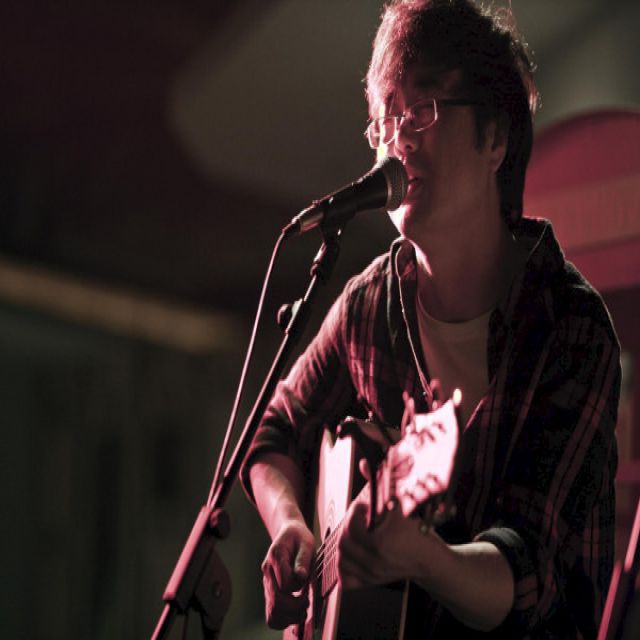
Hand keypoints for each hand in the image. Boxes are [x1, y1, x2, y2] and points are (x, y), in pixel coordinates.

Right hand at [261, 519, 314, 628]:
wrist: (288, 533)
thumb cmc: (299, 537)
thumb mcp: (306, 541)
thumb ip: (303, 558)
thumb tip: (301, 576)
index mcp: (276, 556)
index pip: (285, 584)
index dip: (298, 587)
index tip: (307, 581)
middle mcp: (267, 572)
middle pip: (277, 601)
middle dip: (295, 607)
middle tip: (307, 601)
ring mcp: (267, 583)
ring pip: (272, 612)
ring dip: (290, 616)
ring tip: (302, 609)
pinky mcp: (269, 591)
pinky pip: (271, 614)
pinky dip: (284, 618)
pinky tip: (295, 611)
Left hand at [337, 460, 444, 590]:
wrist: (431, 560)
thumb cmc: (418, 532)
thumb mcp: (402, 504)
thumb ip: (380, 484)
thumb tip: (364, 464)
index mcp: (380, 543)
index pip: (352, 526)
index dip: (356, 511)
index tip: (366, 506)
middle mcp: (374, 562)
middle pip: (344, 542)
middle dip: (349, 526)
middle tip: (360, 518)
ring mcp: (372, 575)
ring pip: (342, 559)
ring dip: (345, 542)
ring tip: (356, 532)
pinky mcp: (372, 582)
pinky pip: (346, 579)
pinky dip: (344, 565)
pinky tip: (352, 553)